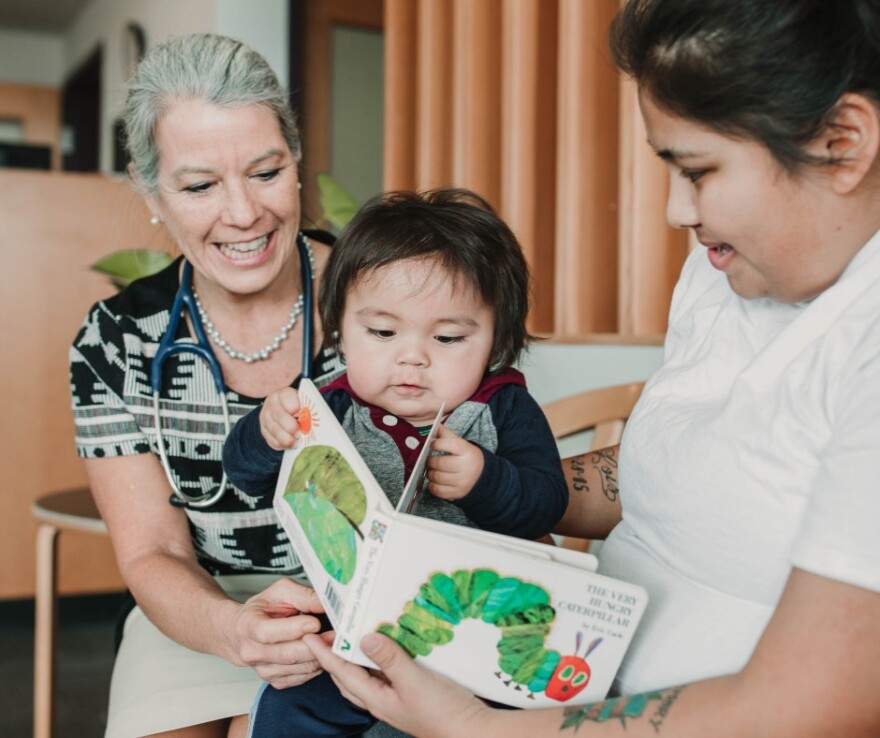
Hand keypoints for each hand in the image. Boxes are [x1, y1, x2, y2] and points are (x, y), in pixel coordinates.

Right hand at [229, 577, 333, 688]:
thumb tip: (326, 603)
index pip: (269, 633)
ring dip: (320, 656)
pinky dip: (316, 666)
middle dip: (315, 645)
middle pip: (287, 654)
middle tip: (335, 634)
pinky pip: (302, 678)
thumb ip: (303, 595)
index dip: (294, 629)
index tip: (315, 623)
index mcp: (249, 626)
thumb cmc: (262, 609)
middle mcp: (253, 652)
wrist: (240, 633)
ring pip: (298, 668)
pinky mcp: (276, 681)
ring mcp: (263, 670)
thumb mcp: (279, 592)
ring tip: (334, 642)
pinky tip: (322, 652)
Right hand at [259, 387, 302, 449]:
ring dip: (287, 439)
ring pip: (275, 430)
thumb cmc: (299, 408)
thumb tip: (311, 421)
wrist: (285, 412)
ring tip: (296, 442)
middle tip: (300, 433)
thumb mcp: (304, 404)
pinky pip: (272, 440)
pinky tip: (290, 444)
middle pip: (279, 416)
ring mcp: (265, 417)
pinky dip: (282, 445)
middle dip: (291, 427)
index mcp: (283, 394)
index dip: (295, 408)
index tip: (303, 415)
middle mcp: (271, 404)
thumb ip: (308, 409)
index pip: (287, 397)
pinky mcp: (264, 431)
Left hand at [306, 632, 490, 737]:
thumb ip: (390, 659)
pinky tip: (388, 646)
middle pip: (347, 676)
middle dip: (334, 656)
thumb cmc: (442, 712)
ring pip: (365, 675)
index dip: (324, 654)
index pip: (342, 672)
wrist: (471, 731)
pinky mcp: (410, 693)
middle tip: (327, 632)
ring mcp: (395, 698)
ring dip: (355, 656)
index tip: (308, 637)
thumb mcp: (414, 681)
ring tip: (352, 635)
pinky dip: (379, 658)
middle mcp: (381, 700)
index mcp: (376, 699)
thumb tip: (364, 639)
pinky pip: (385, 673)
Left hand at [426, 424, 483, 500]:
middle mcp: (466, 466)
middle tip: (430, 461)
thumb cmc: (467, 457)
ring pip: (437, 477)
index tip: (433, 445)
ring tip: (431, 471)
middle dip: (430, 462)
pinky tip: (435, 481)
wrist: (482, 475)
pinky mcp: (458, 493)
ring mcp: (462, 481)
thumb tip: (436, 427)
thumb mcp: (461, 444)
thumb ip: (447, 435)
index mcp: (466, 451)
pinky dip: (432, 486)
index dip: (436, 444)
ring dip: (430, 474)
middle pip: (440, 463)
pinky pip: (438, 491)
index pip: (448, 444)